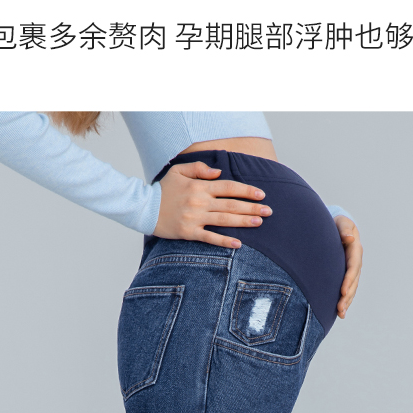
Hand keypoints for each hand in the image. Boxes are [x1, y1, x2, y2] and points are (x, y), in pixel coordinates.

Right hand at [153, 161, 271, 248]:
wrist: (144, 208)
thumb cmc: (163, 189)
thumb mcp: (179, 171)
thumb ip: (200, 169)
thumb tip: (219, 172)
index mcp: (199, 186)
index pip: (228, 187)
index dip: (246, 190)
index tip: (261, 194)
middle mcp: (199, 202)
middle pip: (231, 204)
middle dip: (252, 207)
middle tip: (269, 211)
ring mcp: (195, 218)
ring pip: (224, 220)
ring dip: (243, 221)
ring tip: (259, 222)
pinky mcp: (189, 232)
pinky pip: (210, 237)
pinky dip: (224, 241)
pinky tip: (238, 243)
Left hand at [334, 216, 362, 317]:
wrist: (339, 226)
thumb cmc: (338, 223)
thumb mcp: (342, 223)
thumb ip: (344, 230)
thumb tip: (349, 238)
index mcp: (355, 250)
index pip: (353, 267)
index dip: (348, 280)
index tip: (342, 291)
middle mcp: (356, 262)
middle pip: (353, 281)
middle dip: (347, 295)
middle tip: (340, 308)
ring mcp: (353, 269)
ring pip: (352, 287)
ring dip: (347, 301)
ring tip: (340, 313)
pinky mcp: (348, 274)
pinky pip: (348, 288)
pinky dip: (345, 300)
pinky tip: (340, 312)